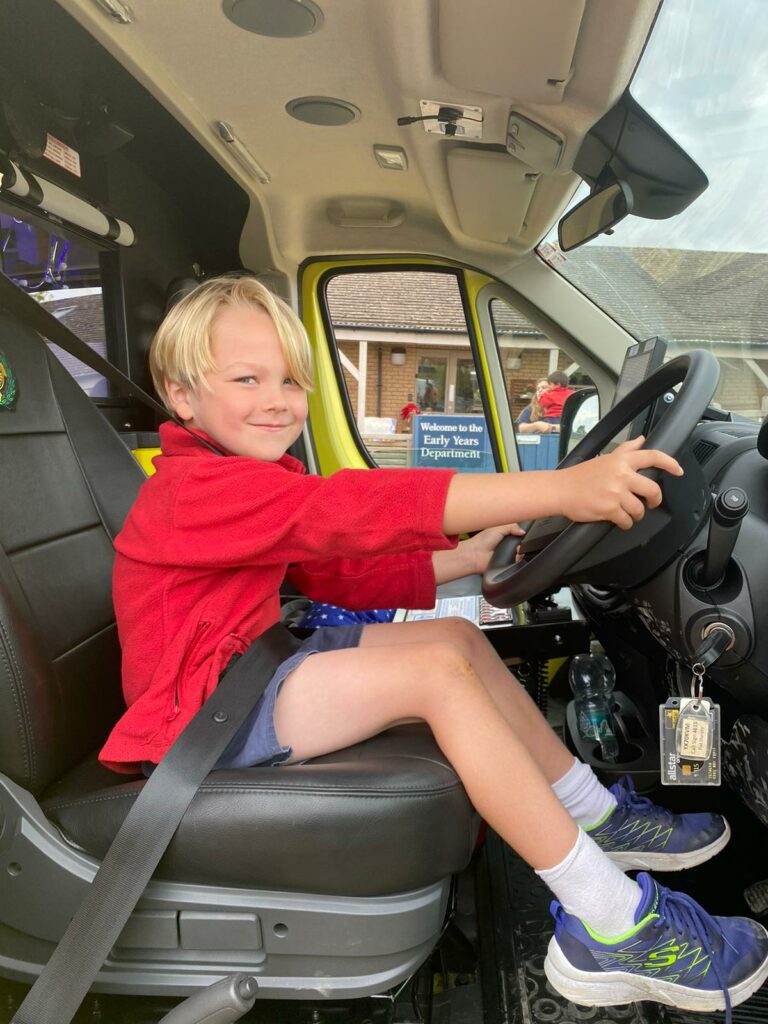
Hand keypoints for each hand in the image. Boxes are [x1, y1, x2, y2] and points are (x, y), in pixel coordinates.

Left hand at [460, 523, 525, 574]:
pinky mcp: (506, 564)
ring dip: (520, 551)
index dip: (520, 534)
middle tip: (518, 543)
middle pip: (521, 544)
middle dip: (522, 543)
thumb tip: (522, 532)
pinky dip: (518, 559)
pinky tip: (514, 556)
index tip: (521, 534)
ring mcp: (506, 555)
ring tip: (516, 549)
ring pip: (521, 553)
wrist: (475, 555)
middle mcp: (505, 546)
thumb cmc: (481, 541)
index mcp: (503, 536)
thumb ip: (511, 526)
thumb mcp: (498, 528)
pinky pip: (517, 562)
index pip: (516, 534)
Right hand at [555, 436, 682, 529]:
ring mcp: (616, 492)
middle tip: (651, 503)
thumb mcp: (605, 458)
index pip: (652, 457)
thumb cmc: (580, 476)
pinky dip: (624, 523)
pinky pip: (626, 521)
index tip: (678, 470)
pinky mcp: (609, 508)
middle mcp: (621, 474)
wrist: (560, 490)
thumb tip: (642, 440)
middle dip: (655, 500)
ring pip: (640, 509)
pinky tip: (618, 520)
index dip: (669, 463)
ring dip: (636, 514)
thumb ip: (626, 449)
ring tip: (628, 513)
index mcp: (621, 461)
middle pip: (652, 489)